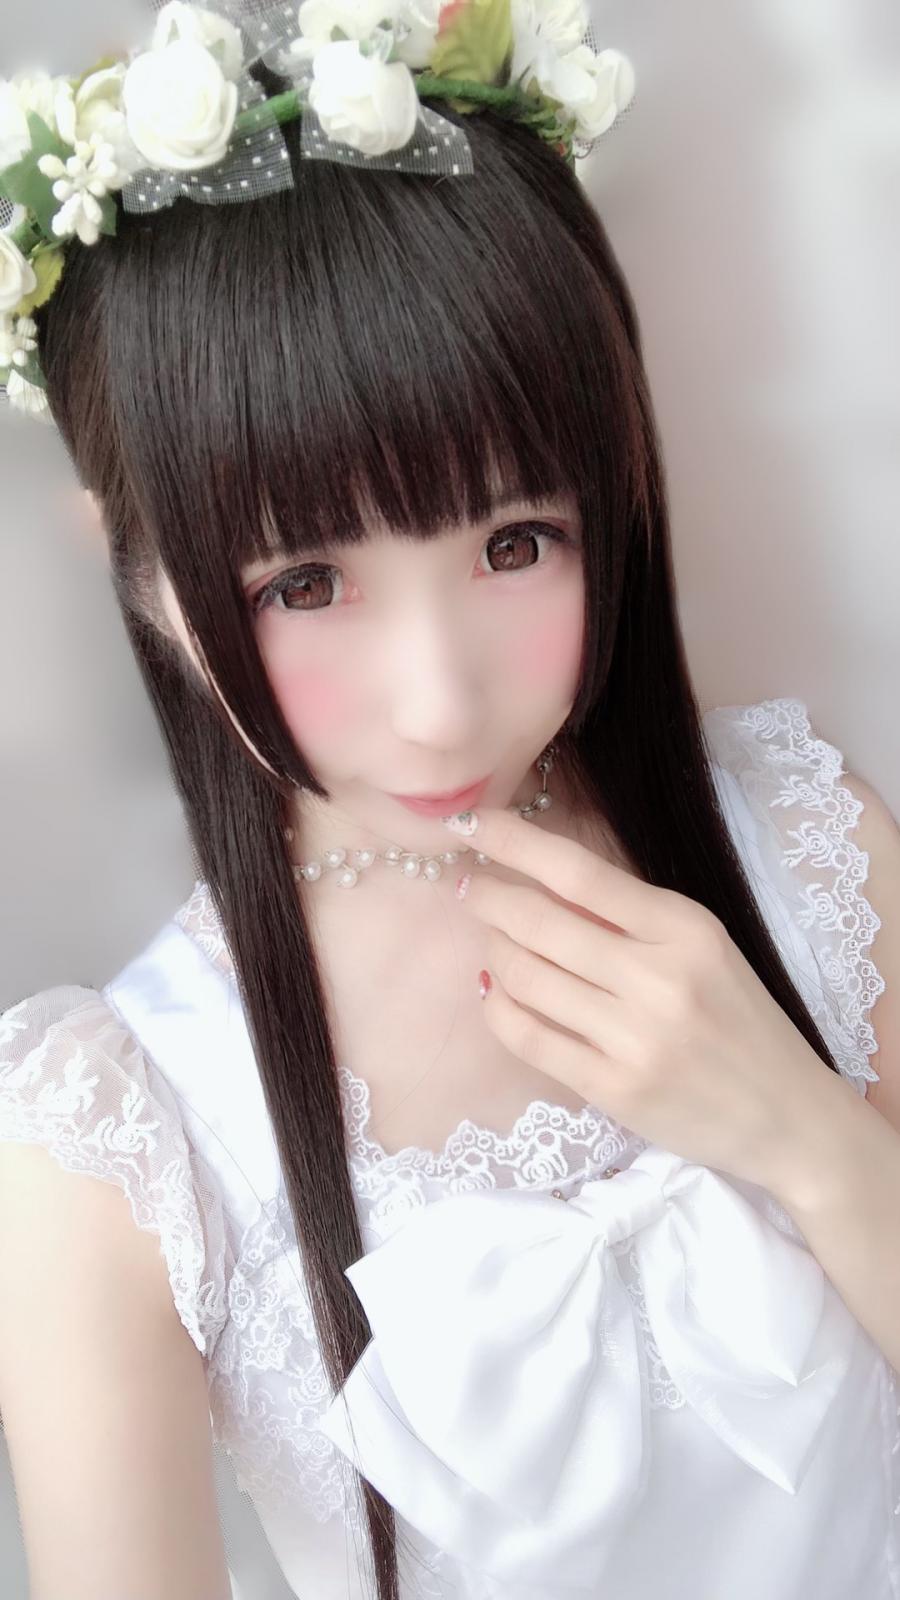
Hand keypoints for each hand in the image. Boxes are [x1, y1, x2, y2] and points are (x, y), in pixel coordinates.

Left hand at [446, 804, 835, 1196]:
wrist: (788, 1115)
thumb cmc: (739, 1020)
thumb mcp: (704, 949)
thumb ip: (631, 917)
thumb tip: (538, 879)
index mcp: (686, 929)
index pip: (580, 874)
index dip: (514, 843)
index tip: (471, 825)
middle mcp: (659, 979)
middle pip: (541, 922)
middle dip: (489, 897)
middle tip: (469, 886)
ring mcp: (634, 1038)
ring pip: (525, 977)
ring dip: (493, 949)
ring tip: (490, 938)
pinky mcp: (614, 1090)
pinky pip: (529, 1038)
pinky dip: (498, 1008)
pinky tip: (495, 992)